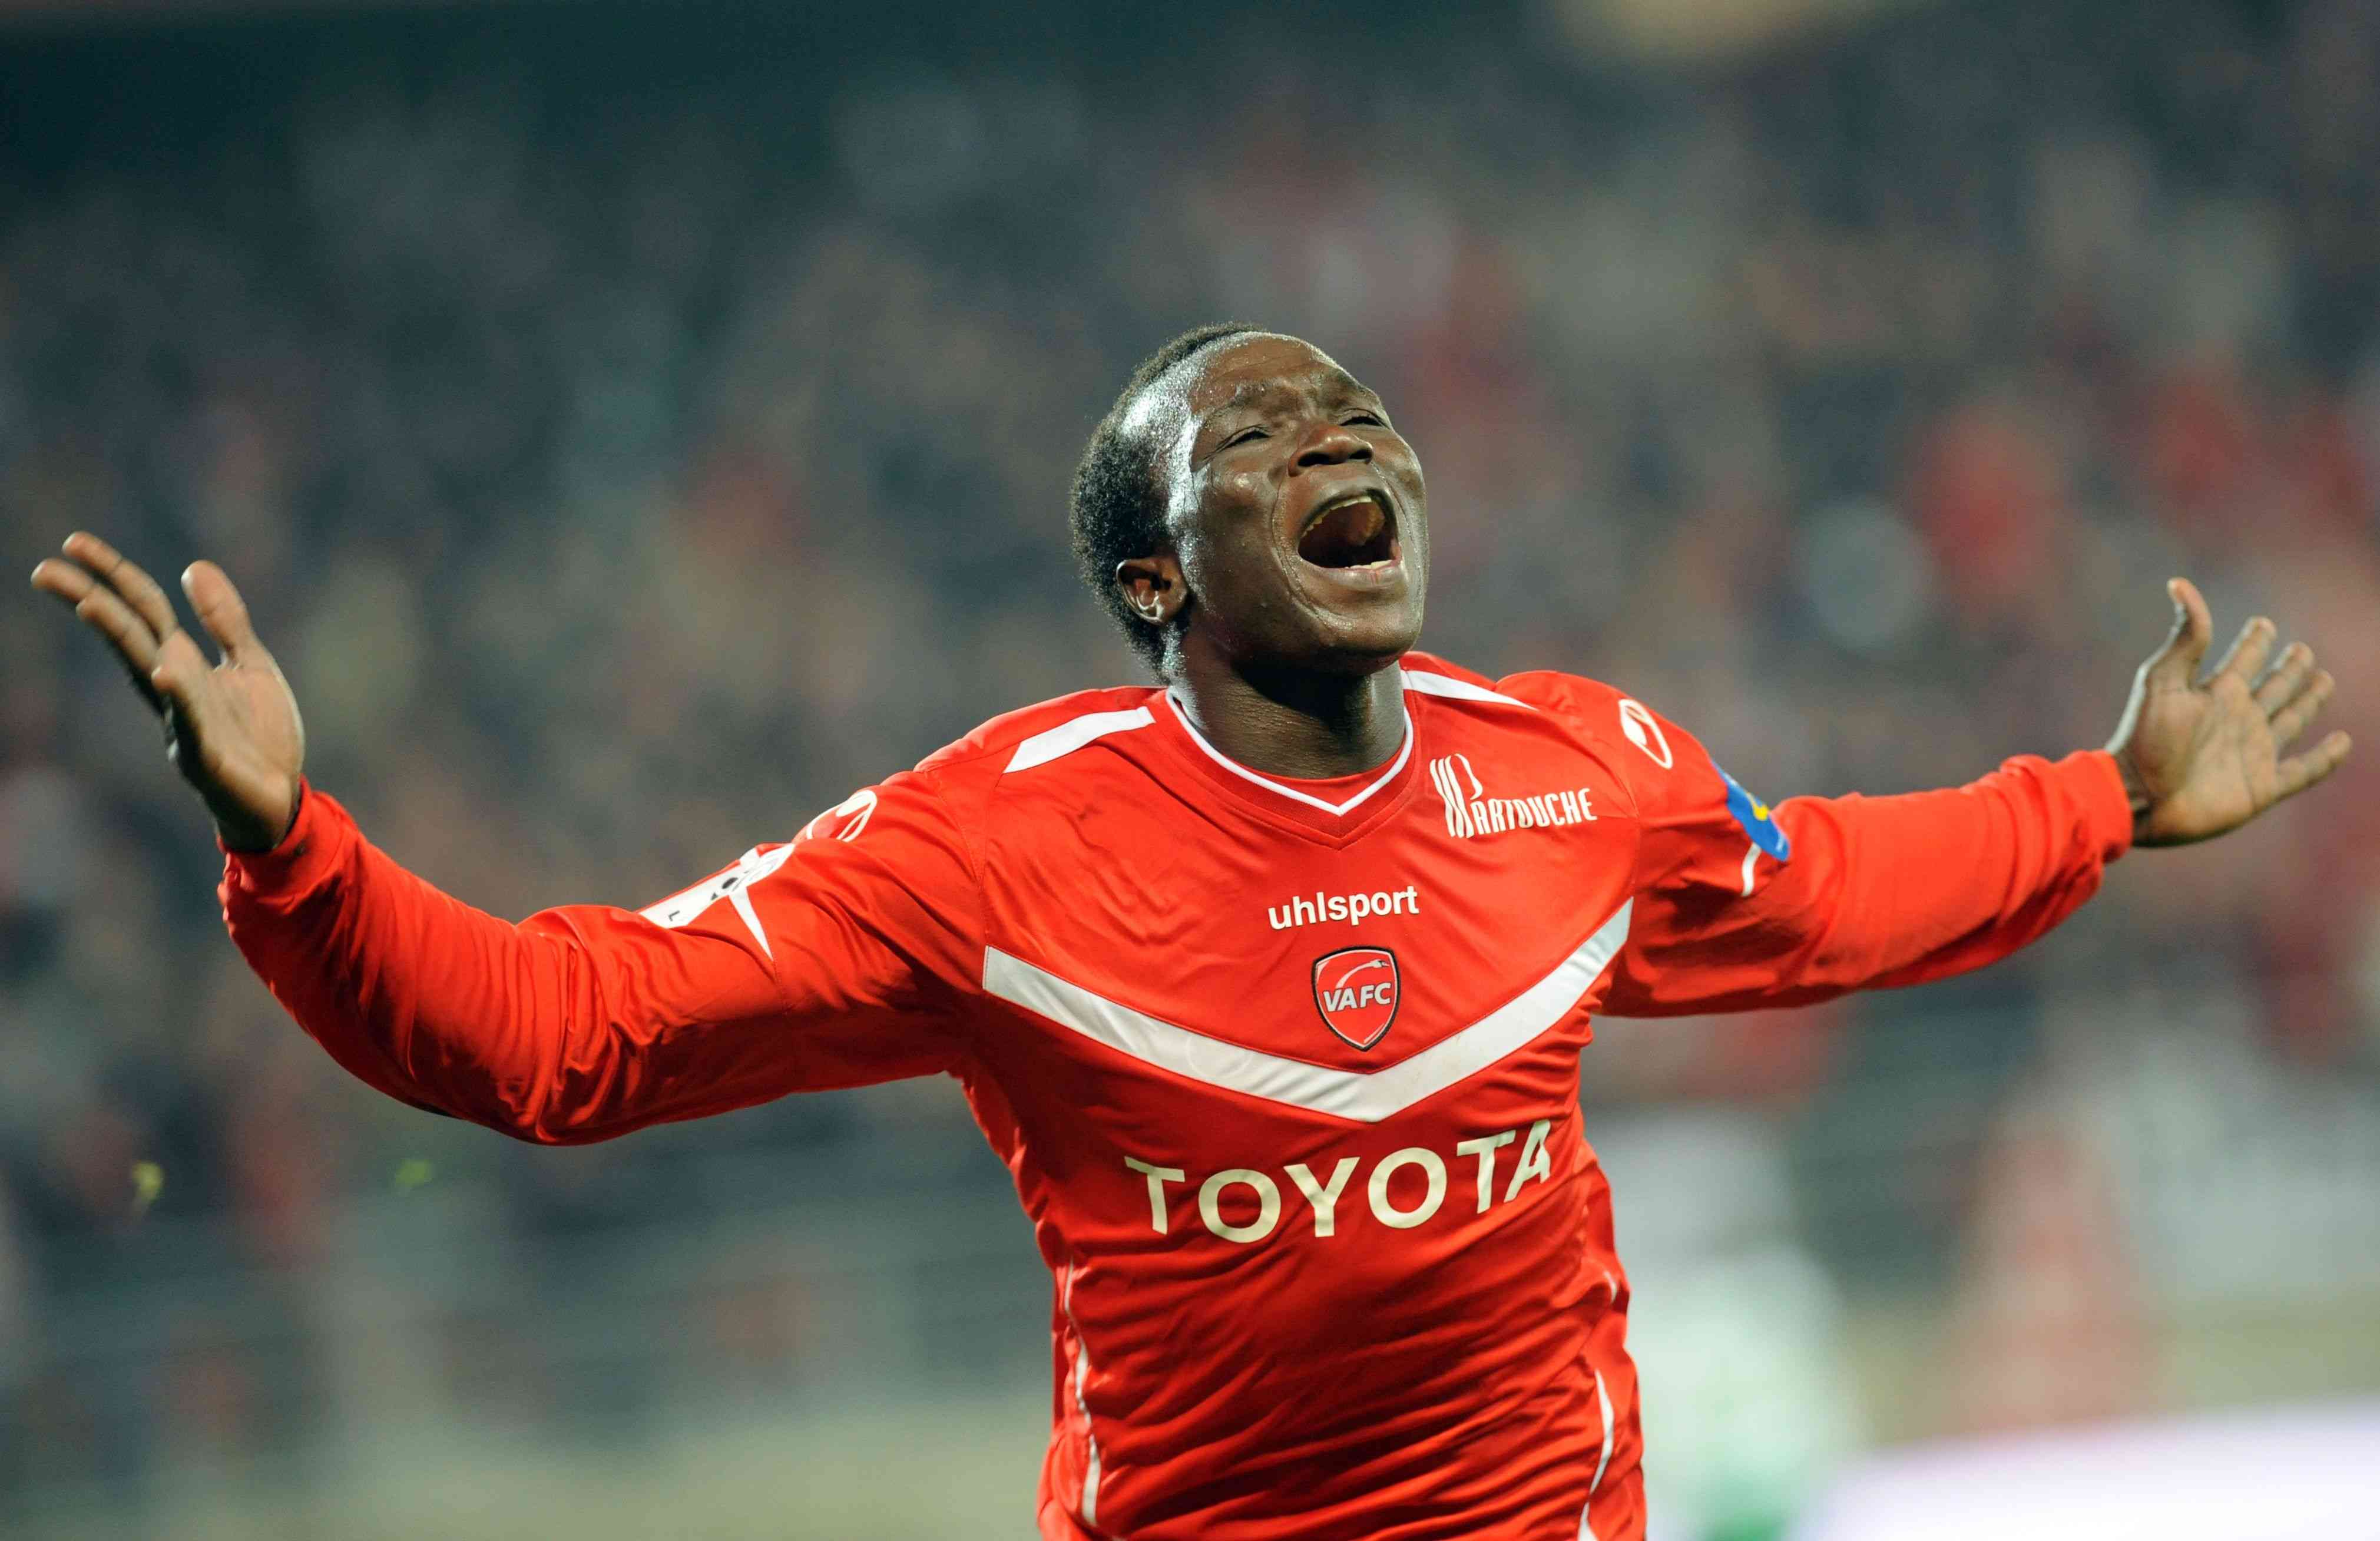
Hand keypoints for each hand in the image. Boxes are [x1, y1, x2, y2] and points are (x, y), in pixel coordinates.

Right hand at [30, 533, 304, 852]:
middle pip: (127, 636)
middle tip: (42, 570)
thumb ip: (224, 620)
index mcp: (181, 664)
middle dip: (89, 600)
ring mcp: (183, 721)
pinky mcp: (205, 756)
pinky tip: (164, 672)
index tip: (73, 542)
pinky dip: (179, 697)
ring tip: (90, 604)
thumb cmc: (259, 734)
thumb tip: (193, 566)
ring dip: (119, 639)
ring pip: (147, 673)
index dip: (113, 575)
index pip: (142, 610)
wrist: (279, 798)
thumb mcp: (249, 664)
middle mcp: (171, 688)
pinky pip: (189, 723)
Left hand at [2106, 577, 2349, 846]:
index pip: (2244, 659)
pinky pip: (2303, 769)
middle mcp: (2238, 718)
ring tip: (2323, 680)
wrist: (2138, 797)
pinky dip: (2324, 758)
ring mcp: (2253, 752)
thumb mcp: (2164, 680)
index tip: (2263, 624)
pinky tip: (2341, 741)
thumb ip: (2185, 637)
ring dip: (2308, 701)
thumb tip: (2179, 582)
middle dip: (2288, 669)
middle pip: (2273, 687)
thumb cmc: (2145, 739)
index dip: (2256, 641)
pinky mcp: (2262, 786)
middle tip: (2301, 650)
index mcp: (2216, 692)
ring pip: (2291, 720)